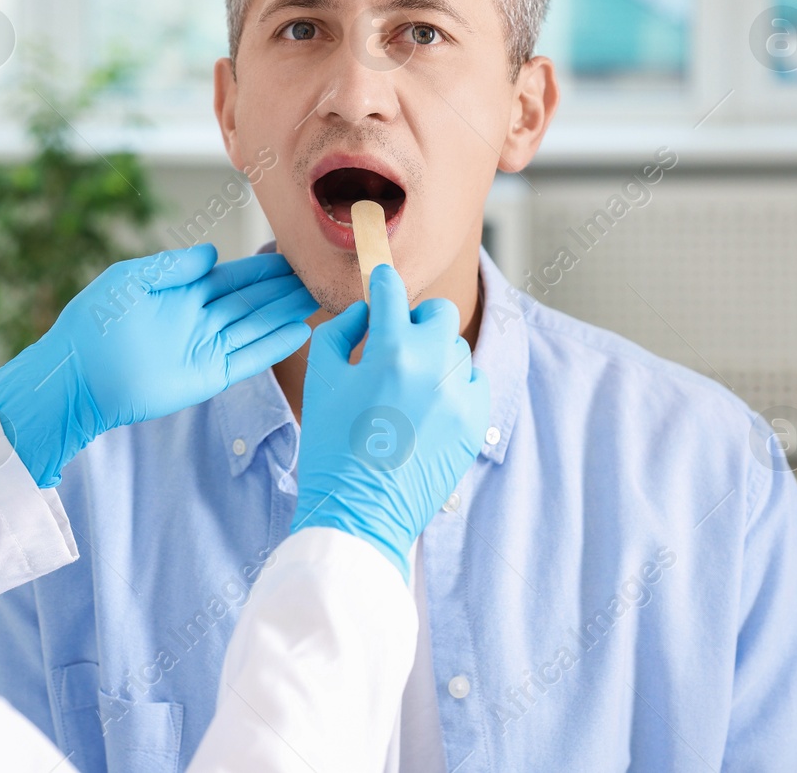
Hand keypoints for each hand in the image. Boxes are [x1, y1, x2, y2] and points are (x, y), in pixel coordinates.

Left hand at [0, 244, 317, 486]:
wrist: (77, 376)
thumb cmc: (94, 323)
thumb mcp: (129, 280)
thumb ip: (170, 267)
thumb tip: (212, 254)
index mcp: (184, 291)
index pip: (235, 277)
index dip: (265, 268)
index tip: (294, 257)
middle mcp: (202, 318)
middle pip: (254, 301)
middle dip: (285, 289)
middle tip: (320, 276)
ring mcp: (207, 347)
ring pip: (257, 327)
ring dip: (287, 313)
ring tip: (318, 299)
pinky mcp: (208, 376)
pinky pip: (248, 359)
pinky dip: (273, 347)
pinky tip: (299, 332)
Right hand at [291, 264, 489, 580]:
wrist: (359, 513)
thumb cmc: (330, 448)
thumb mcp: (320, 380)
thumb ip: (340, 331)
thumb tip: (365, 311)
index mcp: (390, 350)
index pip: (393, 291)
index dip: (383, 282)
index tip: (381, 282)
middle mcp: (433, 366)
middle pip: (440, 313)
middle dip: (417, 320)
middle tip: (395, 343)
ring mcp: (460, 397)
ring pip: (457, 351)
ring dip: (434, 357)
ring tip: (407, 387)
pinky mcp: (476, 424)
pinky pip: (475, 385)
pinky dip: (455, 387)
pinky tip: (428, 407)